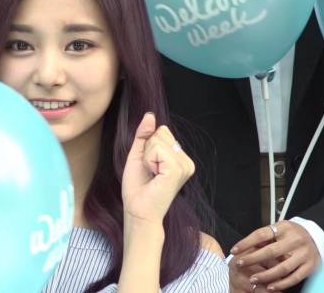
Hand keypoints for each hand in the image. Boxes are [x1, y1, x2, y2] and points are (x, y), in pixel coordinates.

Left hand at [122, 112, 194, 226]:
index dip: (148, 145)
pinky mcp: (178, 169)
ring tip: (151, 174)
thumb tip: (150, 115)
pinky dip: (148, 160)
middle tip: (148, 171)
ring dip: (147, 156)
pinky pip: (157, 149)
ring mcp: (184, 165)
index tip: (148, 165)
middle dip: (147, 149)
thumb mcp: (138, 155)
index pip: (162, 130)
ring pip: (158, 140)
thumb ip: (144, 135)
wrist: (137, 209)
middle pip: (161, 132)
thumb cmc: (138, 187)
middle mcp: (186, 161)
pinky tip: (154, 176)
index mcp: (179, 157)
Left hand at [232, 220, 320, 290]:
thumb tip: (245, 247)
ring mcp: (304, 254)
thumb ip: (266, 237)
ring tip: (253, 278)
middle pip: (270, 252)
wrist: (317, 237)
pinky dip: (280, 283)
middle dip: (252, 259)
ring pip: (282, 268)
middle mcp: (295, 240)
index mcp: (284, 228)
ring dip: (265, 275)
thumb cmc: (292, 234)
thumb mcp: (280, 229)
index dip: (246, 243)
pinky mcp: (310, 266)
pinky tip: (269, 286)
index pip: (261, 235)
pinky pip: (293, 278)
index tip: (234, 250)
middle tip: (240, 264)